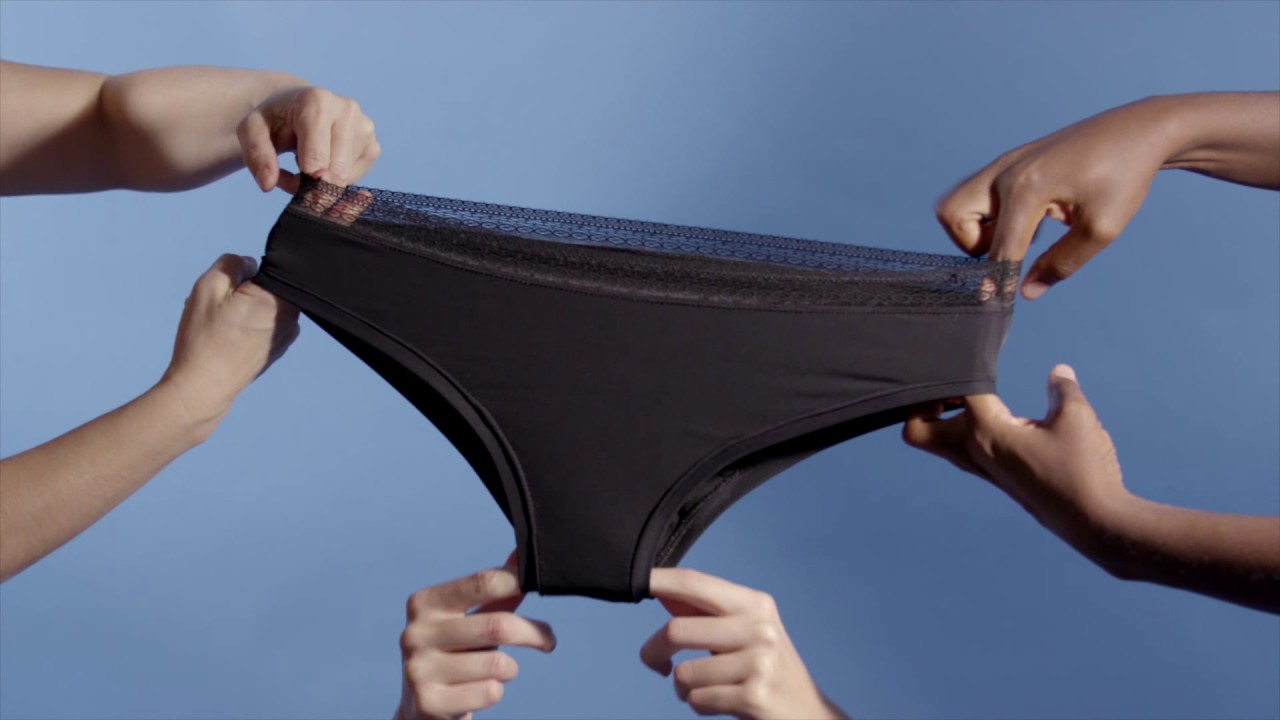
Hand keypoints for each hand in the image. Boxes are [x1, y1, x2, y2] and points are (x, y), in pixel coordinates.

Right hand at [161, 255, 299, 432]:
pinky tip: (230, 337)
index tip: (229, 292)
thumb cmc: (204, 339)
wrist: (203, 387)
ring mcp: (288, 335)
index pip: (268, 267)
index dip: (243, 274)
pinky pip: (266, 323)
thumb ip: (233, 263)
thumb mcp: (208, 286)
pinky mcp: (279, 347)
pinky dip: (249, 324)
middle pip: (268, 287)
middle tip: (223, 308)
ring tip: (223, 324)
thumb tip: (250, 263)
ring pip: (266, 305)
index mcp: (280, 299)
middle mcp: (292, 317)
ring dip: (245, 307)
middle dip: (243, 291)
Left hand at [237, 85, 379, 193]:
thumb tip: (268, 183)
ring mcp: (365, 128)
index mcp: (317, 102)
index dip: (299, 181)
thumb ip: (256, 155)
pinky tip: (324, 164)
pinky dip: (337, 181)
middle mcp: (347, 110)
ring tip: (306, 165)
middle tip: (292, 174)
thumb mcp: (252, 131)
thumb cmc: (275, 119)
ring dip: (323, 184)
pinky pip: (355, 179)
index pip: (317, 161)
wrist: (297, 106)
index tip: (284, 179)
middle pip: (335, 173)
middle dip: (312, 185)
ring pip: (345, 179)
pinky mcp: (373, 146)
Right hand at [397, 554, 555, 719]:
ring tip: (499, 671)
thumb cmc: (454, 653)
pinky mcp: (428, 702)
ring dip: (510, 669)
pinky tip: (479, 690)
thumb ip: (495, 589)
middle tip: (549, 640)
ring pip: (497, 665)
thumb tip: (522, 553)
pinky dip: (496, 691)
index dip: (518, 582)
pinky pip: (489, 692)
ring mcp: (418, 670)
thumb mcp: (469, 618)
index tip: (538, 586)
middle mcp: (416, 633)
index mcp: (424, 603)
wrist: (422, 706)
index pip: (482, 583)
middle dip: (533, 633)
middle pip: (497, 626)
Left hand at [641, 568, 846, 719]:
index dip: (658, 580)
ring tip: (703, 689)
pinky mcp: (754, 696)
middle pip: (676, 630)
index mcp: (754, 604)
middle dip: (653, 652)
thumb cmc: (767, 671)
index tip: (636, 582)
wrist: (810, 715)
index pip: (694, 582)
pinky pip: (696, 700)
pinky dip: (697, 705)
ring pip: (683, 674)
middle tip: (657, 664)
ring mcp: (758, 662)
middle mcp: (758, 627)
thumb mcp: (745, 633)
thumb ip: (705, 612)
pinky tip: (720, 703)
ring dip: (682, 688)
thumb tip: (661, 590)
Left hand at [903, 364, 1127, 555]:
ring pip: (939, 445)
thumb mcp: (1077, 418)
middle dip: (924, 406)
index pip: (956, 390)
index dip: (965, 366)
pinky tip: (1004, 423)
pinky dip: (969, 434)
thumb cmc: (1083, 469)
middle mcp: (974, 453)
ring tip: (979, 400)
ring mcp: (983, 470)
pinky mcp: (998, 479)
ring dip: (947, 420)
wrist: (1094, 522)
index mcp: (985, 432)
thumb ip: (1062, 389)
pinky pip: (965, 454)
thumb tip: (1057, 371)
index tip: (979, 355)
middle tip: (956, 390)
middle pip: (917, 431)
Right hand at [935, 98, 1178, 299]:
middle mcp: (1006, 173)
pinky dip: (990, 214)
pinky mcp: (1011, 161)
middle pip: (952, 215)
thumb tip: (1026, 292)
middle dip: (970, 244)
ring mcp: (1005, 163)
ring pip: (958, 202)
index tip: (1001, 302)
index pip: (999, 249)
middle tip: (1005, 251)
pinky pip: (978, 193)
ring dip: (976, 228)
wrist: (1138, 130)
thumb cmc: (1125, 176)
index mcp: (1027, 189)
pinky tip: (1029, 218)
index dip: (1001, 281)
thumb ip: (1062, 263)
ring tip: (1018, 235)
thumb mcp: (1102, 229)